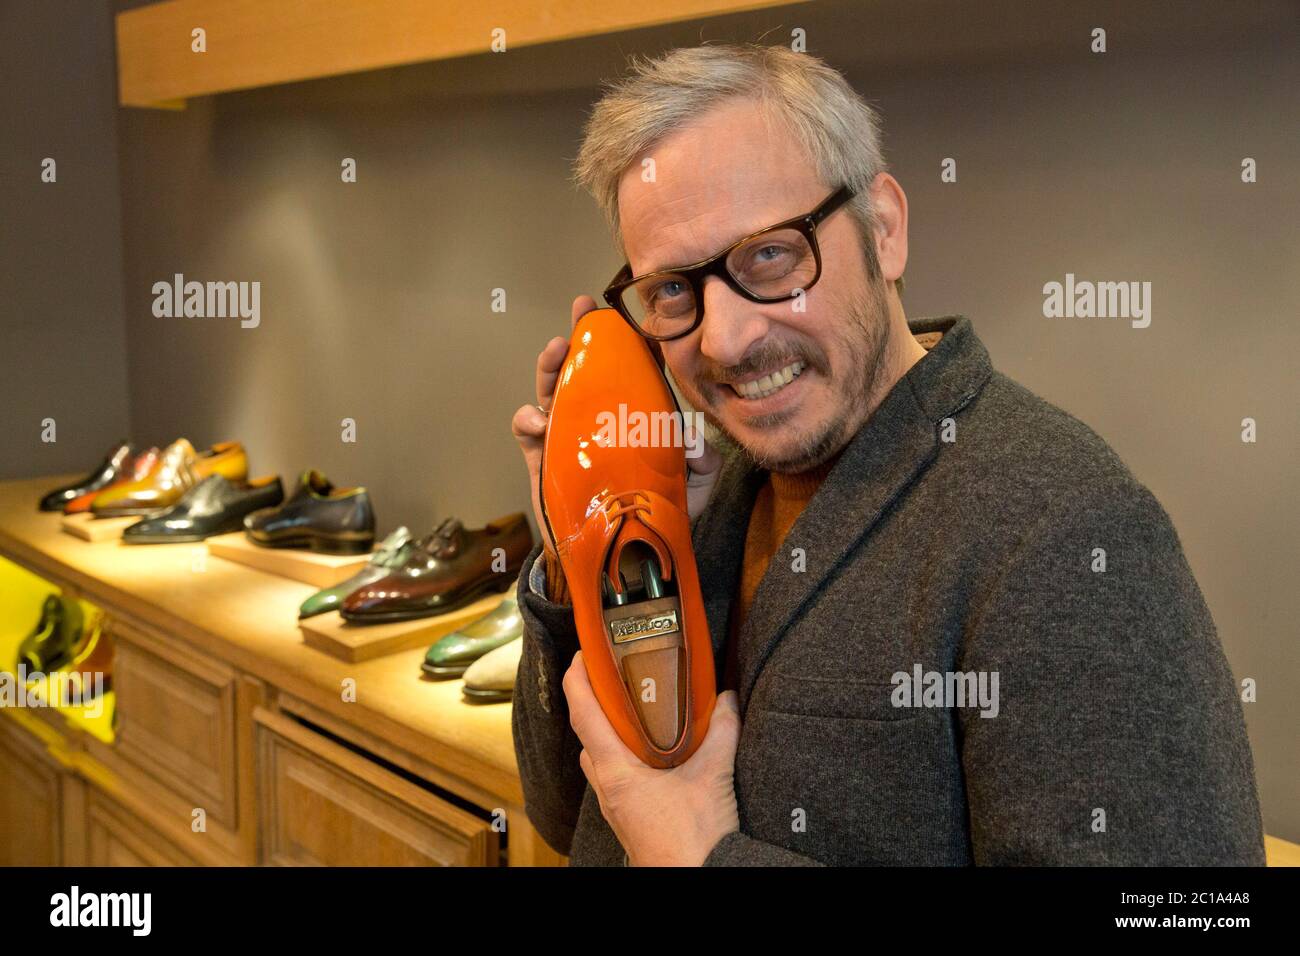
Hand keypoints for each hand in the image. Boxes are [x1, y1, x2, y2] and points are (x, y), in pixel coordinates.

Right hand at [511, 296, 723, 557]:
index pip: (632, 369)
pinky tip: (541, 421)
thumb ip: (702, 461)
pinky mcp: (542, 457)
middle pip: (587, 366)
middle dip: (582, 333)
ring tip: (557, 349)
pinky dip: (529, 417)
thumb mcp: (694, 487)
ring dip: (550, 365)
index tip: (633, 318)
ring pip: (552, 387)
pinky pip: (526, 427)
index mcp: (634, 415)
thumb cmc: (658, 513)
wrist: (620, 558)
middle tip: (583, 308)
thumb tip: (695, 442)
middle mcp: (599, 416)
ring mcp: (568, 434)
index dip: (631, 341)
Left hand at [564, 650, 741, 865]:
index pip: (584, 716)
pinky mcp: (629, 817)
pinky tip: (653, 754)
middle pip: (588, 736)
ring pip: (600, 759)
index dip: (578, 681)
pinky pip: (616, 778)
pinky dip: (625, 756)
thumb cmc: (693, 842)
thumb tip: (726, 700)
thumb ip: (722, 733)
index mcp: (617, 773)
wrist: (695, 881)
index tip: (582, 656)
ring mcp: (616, 806)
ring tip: (634, 712)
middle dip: (595, 704)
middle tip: (612, 678)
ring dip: (610, 733)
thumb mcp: (713, 778)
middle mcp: (608, 789)